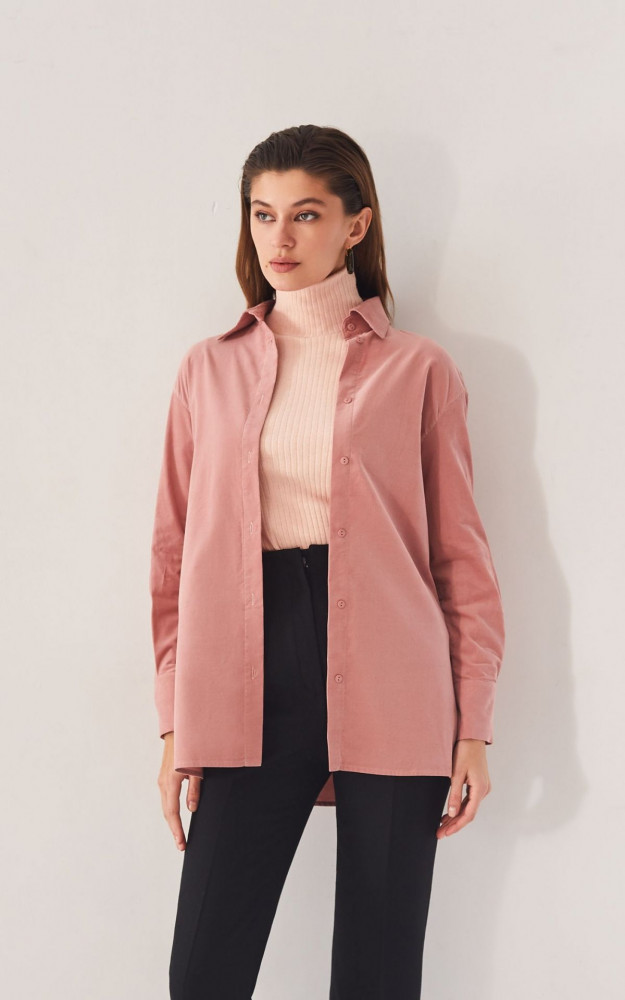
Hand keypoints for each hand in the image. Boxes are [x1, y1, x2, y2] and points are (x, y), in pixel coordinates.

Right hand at [158, 732, 202, 850]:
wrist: (176, 732)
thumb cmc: (188, 748)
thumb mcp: (196, 769)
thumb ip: (194, 789)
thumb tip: (192, 810)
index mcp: (171, 783)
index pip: (173, 813)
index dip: (177, 830)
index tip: (181, 843)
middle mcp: (163, 784)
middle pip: (167, 813)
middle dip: (174, 830)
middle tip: (181, 845)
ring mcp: (161, 781)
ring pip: (166, 806)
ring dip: (172, 822)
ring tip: (179, 835)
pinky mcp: (163, 778)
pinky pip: (166, 799)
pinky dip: (170, 811)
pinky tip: (175, 817)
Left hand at [436, 738, 490, 838]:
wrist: (472, 736)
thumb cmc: (464, 751)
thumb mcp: (456, 773)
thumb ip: (454, 795)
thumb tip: (452, 813)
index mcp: (480, 789)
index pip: (468, 814)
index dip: (456, 826)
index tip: (444, 833)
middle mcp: (484, 790)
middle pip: (468, 813)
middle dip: (454, 824)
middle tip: (439, 833)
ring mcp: (482, 787)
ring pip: (469, 808)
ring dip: (456, 817)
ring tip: (442, 826)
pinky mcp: (478, 784)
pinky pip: (470, 800)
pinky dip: (459, 807)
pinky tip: (449, 813)